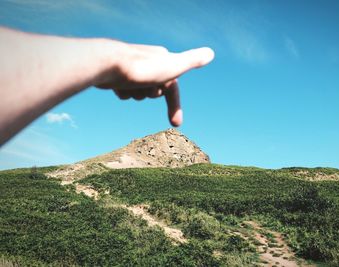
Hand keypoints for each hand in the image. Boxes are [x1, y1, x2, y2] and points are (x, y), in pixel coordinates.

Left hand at [95, 43, 214, 125]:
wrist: (108, 63)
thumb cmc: (143, 67)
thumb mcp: (173, 66)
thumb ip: (192, 60)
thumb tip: (211, 52)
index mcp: (164, 59)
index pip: (173, 88)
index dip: (174, 106)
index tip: (176, 124)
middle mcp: (149, 62)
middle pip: (155, 92)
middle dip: (150, 94)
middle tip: (145, 85)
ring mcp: (132, 69)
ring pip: (139, 92)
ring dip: (136, 94)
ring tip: (130, 84)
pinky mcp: (117, 75)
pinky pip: (124, 91)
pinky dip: (123, 92)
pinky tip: (118, 86)